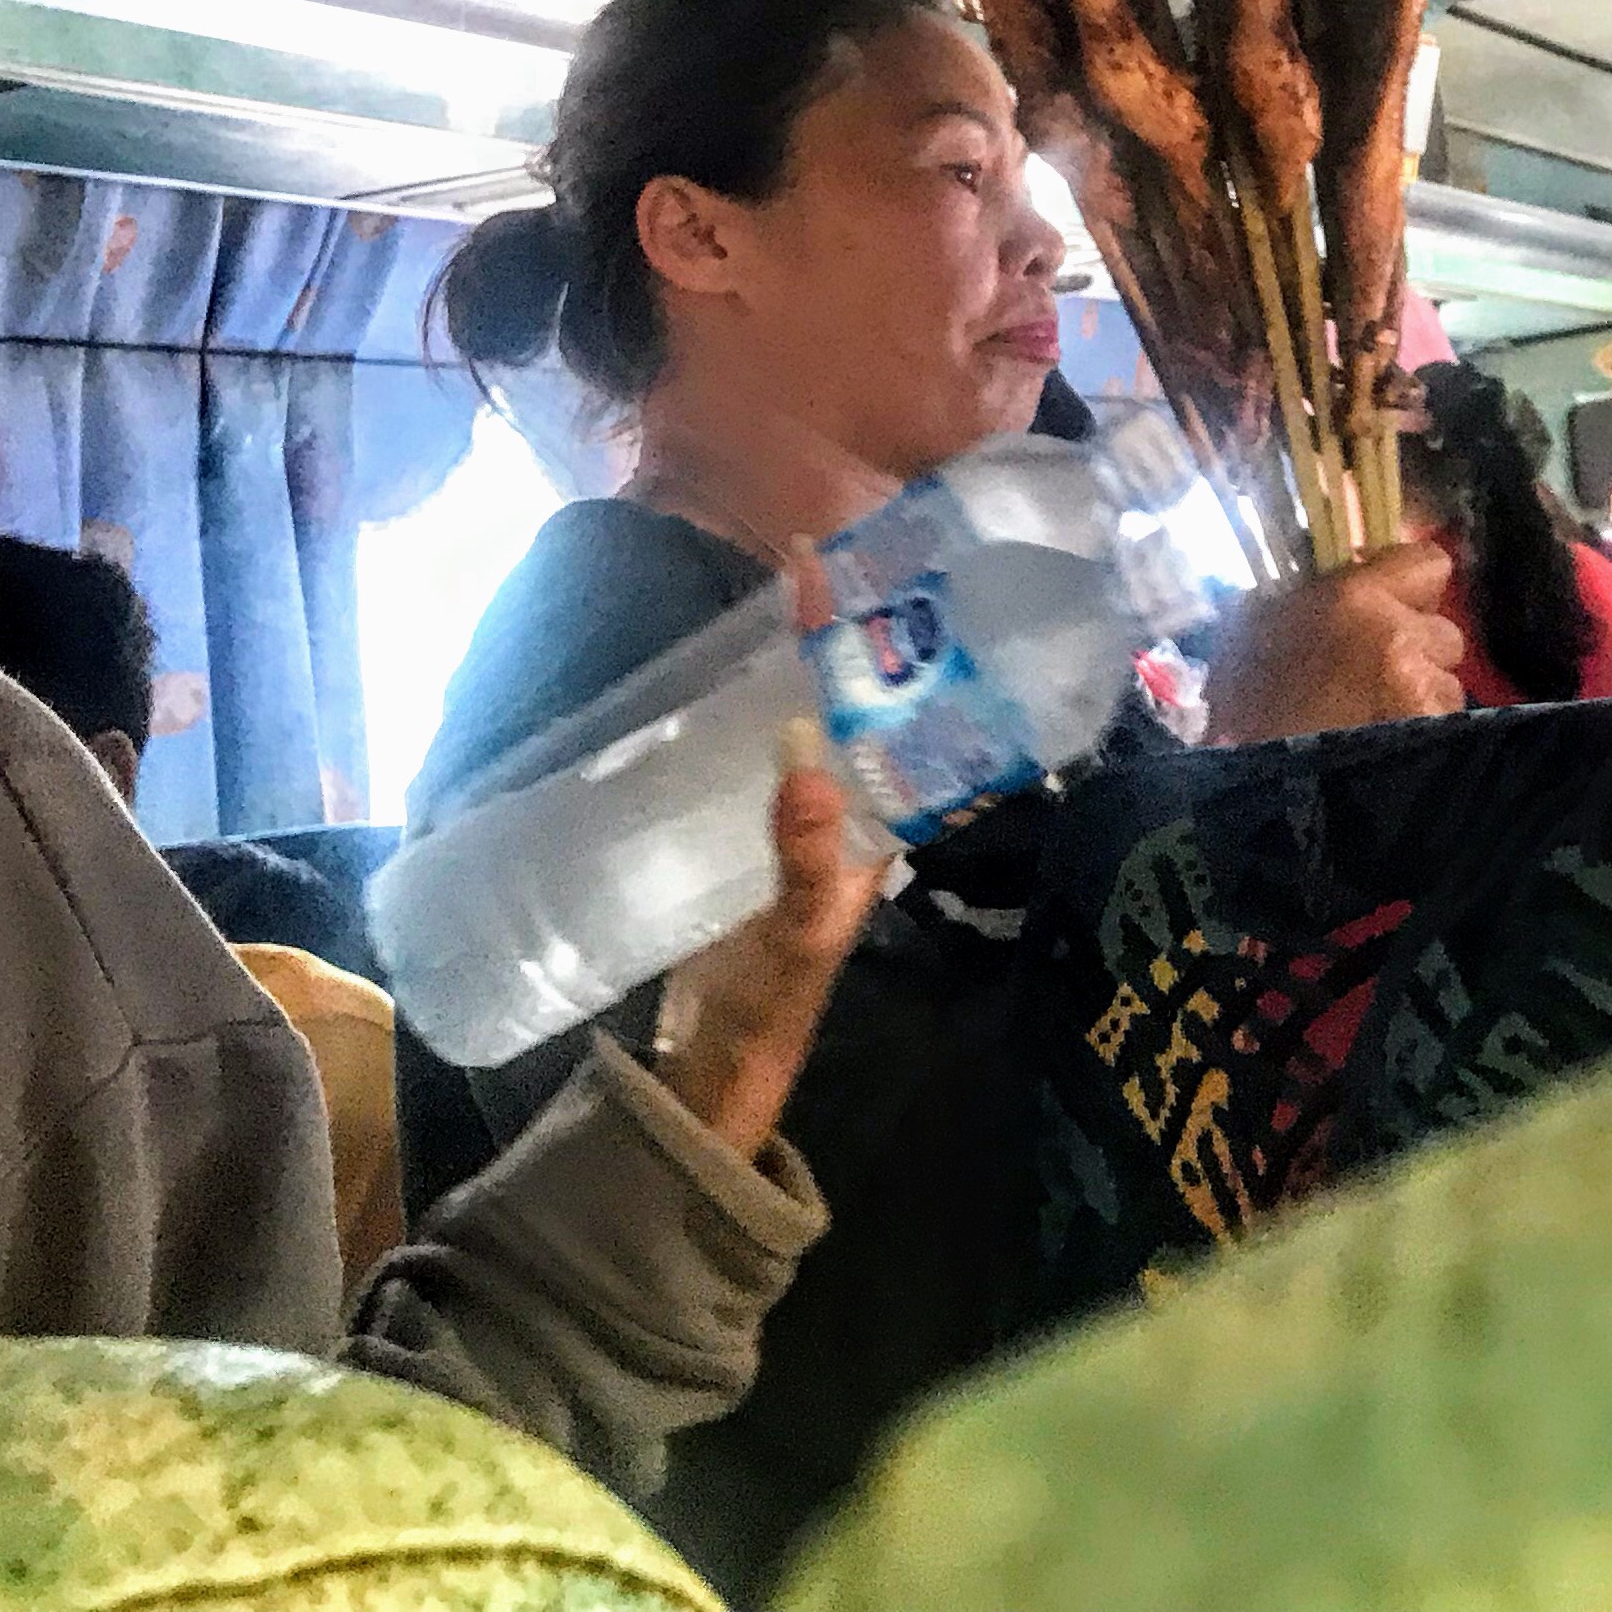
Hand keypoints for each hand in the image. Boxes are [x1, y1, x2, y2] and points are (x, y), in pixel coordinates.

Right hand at [650, 545, 886, 1158]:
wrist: (707, 1068)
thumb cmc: (771, 1005)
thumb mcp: (797, 932)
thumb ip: (807, 856)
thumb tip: (810, 755)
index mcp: (887, 821)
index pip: (903, 711)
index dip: (894, 642)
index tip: (863, 569)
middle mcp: (857, 806)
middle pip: (865, 700)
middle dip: (854, 629)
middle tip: (825, 543)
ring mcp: (805, 811)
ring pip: (819, 714)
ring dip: (806, 655)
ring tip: (782, 575)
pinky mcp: (750, 820)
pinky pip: (766, 739)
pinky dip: (756, 693)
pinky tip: (725, 657)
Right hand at [1207, 540, 1467, 742]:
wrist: (1265, 797)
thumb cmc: (1246, 713)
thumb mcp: (1251, 635)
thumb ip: (1302, 602)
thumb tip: (1330, 584)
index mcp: (1355, 601)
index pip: (1428, 564)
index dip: (1413, 582)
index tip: (1392, 599)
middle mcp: (1402, 639)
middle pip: (1443, 631)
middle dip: (1418, 648)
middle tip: (1380, 672)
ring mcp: (1426, 694)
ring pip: (1447, 683)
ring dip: (1421, 695)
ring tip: (1380, 721)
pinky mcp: (1440, 741)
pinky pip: (1445, 726)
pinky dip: (1425, 734)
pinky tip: (1390, 751)